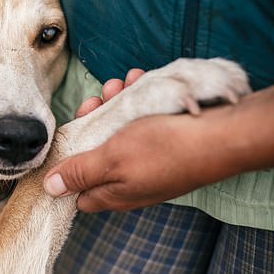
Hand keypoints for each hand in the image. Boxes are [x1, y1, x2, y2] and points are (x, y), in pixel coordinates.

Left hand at [44, 74, 273, 212]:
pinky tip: (139, 81)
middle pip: (96, 153)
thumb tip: (51, 187)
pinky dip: (137, 101)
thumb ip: (80, 173)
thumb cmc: (164, 149)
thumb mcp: (111, 160)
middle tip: (95, 100)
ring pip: (118, 132)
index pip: (78, 190)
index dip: (67, 166)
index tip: (65, 137)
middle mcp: (129, 180)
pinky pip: (142, 122)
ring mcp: (148, 162)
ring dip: (114, 105)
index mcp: (113, 192)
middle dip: (91, 122)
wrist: (222, 136)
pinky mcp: (164, 143)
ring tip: (119, 84)